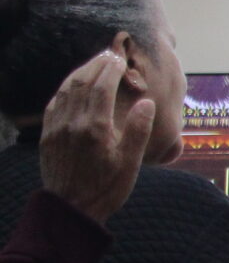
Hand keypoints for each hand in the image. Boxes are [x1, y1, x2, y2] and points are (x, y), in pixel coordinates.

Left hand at [38, 47, 153, 224]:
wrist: (71, 209)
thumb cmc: (106, 189)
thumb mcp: (130, 164)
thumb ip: (138, 131)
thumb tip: (146, 102)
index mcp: (96, 128)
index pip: (101, 88)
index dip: (110, 70)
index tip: (120, 58)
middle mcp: (73, 122)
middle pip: (81, 83)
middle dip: (95, 65)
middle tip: (108, 53)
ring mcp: (57, 127)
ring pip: (65, 90)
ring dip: (79, 73)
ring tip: (93, 63)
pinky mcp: (48, 134)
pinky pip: (54, 103)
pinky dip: (64, 88)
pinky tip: (71, 85)